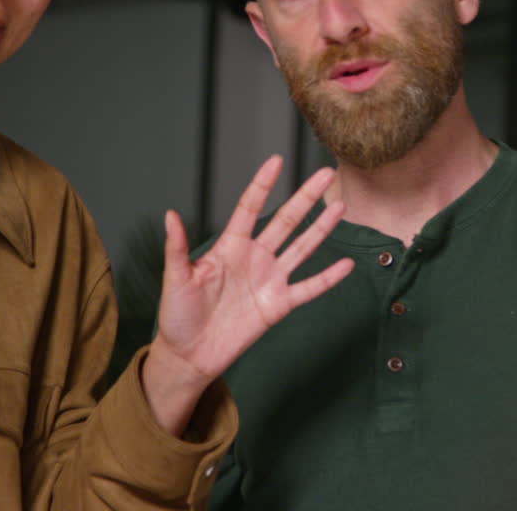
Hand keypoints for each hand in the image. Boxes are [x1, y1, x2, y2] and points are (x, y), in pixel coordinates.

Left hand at [141, 155, 352, 433]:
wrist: (190, 355)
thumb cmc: (177, 315)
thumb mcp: (175, 279)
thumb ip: (177, 248)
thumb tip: (170, 215)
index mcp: (230, 246)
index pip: (250, 208)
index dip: (263, 185)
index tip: (277, 161)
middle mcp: (254, 257)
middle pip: (285, 221)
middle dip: (305, 197)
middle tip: (325, 174)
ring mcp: (270, 280)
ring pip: (302, 248)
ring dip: (321, 229)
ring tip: (339, 207)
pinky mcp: (279, 305)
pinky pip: (308, 288)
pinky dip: (328, 278)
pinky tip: (346, 264)